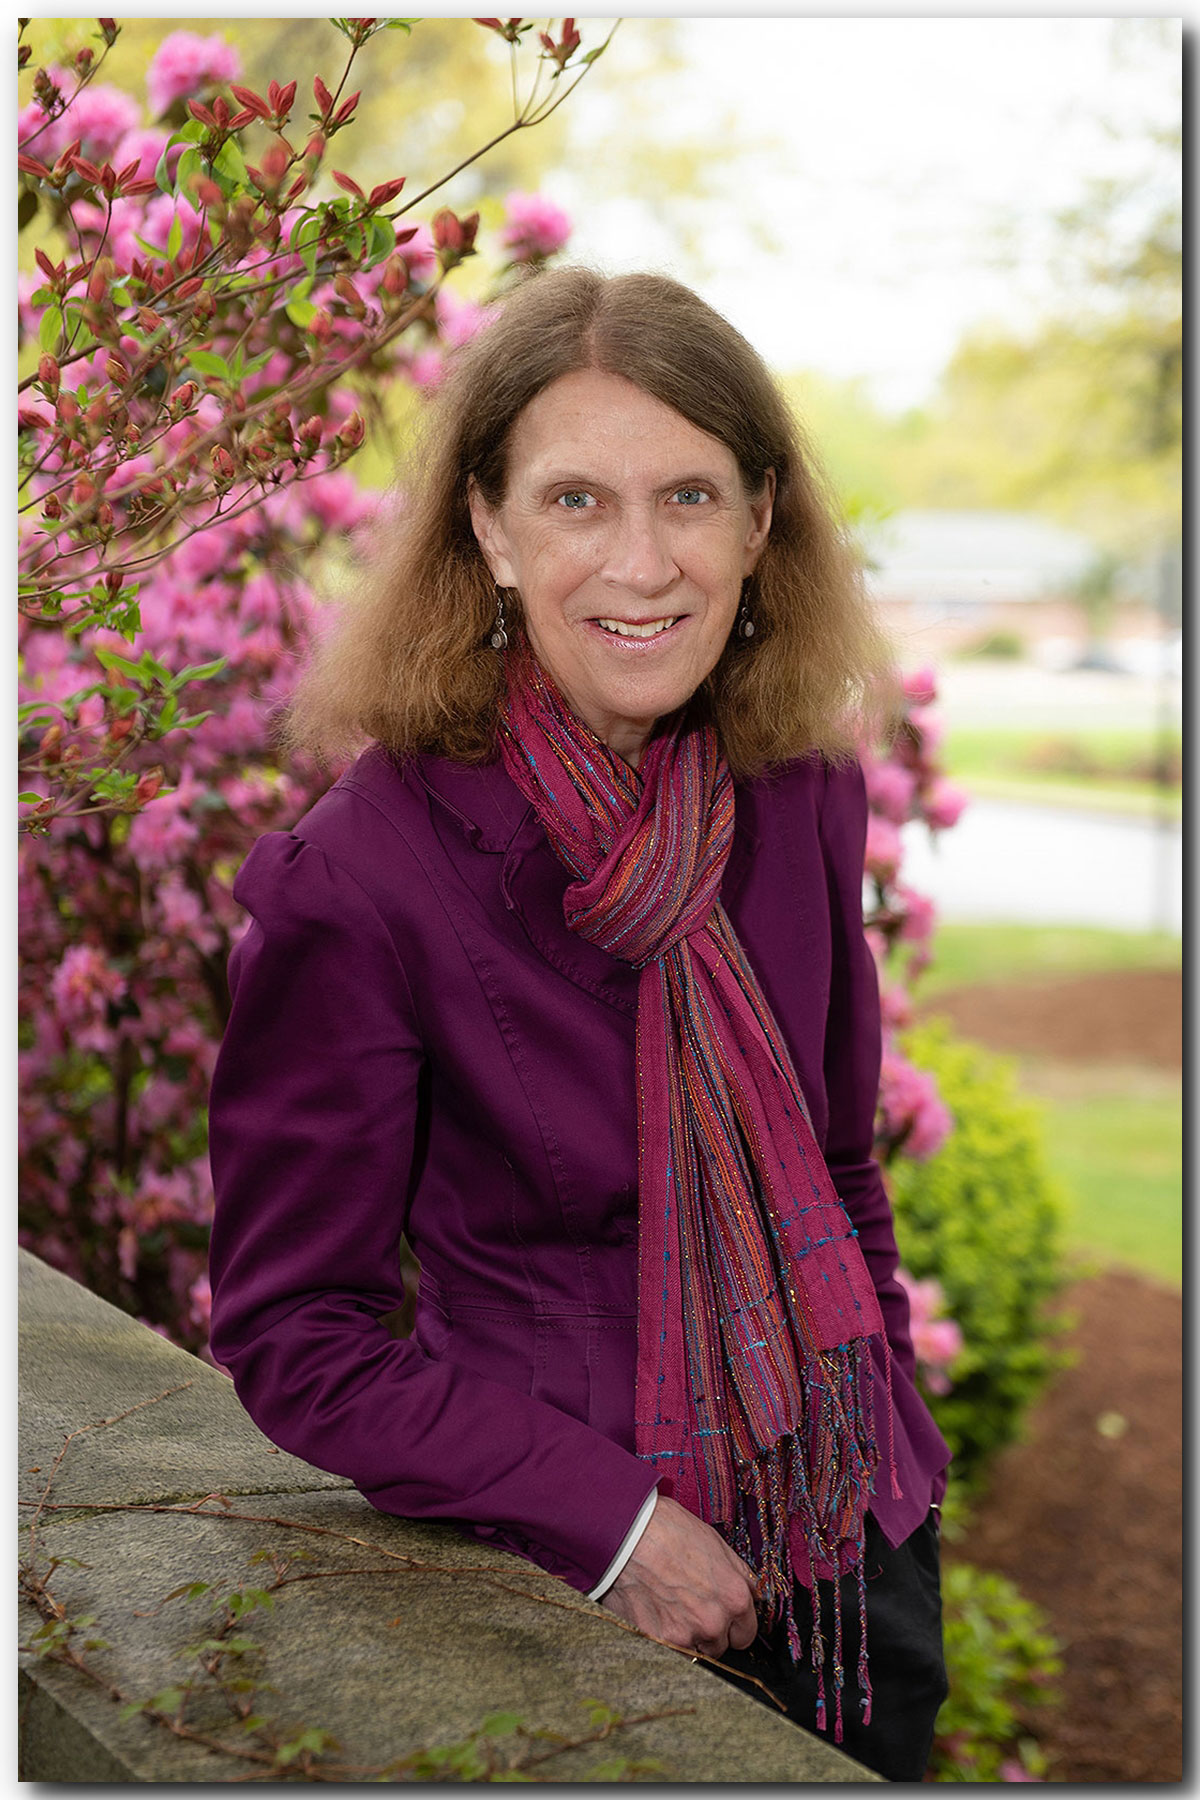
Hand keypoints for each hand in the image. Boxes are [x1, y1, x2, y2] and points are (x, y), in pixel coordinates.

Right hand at [601, 1494, 759, 1657]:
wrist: (628, 1535)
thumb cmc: (670, 1531)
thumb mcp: (717, 1544)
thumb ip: (739, 1576)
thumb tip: (754, 1594)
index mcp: (734, 1598)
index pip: (747, 1634)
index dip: (734, 1625)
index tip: (723, 1618)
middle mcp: (714, 1621)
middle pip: (721, 1646)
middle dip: (710, 1633)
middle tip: (691, 1608)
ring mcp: (686, 1635)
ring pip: (695, 1652)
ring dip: (688, 1638)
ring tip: (671, 1609)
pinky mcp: (658, 1641)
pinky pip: (670, 1651)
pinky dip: (664, 1639)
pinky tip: (655, 1614)